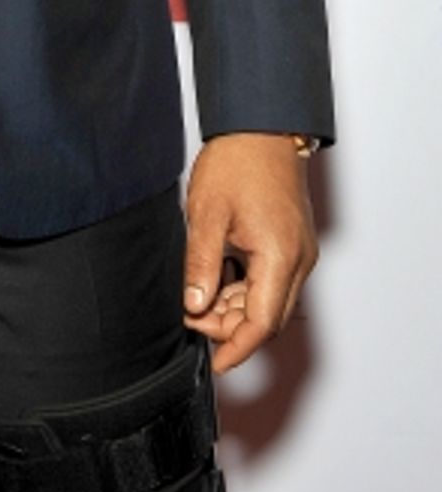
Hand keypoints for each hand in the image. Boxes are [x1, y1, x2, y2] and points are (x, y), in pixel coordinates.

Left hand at [182, 132, 317, 374]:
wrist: (262, 127)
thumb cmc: (238, 161)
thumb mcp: (207, 214)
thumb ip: (201, 264)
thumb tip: (194, 304)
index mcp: (280, 257)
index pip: (261, 323)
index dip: (236, 348)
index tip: (216, 364)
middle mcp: (297, 260)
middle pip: (268, 317)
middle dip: (231, 328)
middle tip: (193, 317)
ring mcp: (298, 251)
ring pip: (270, 301)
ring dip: (237, 309)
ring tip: (199, 299)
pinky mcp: (292, 242)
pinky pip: (272, 281)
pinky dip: (246, 289)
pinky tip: (219, 280)